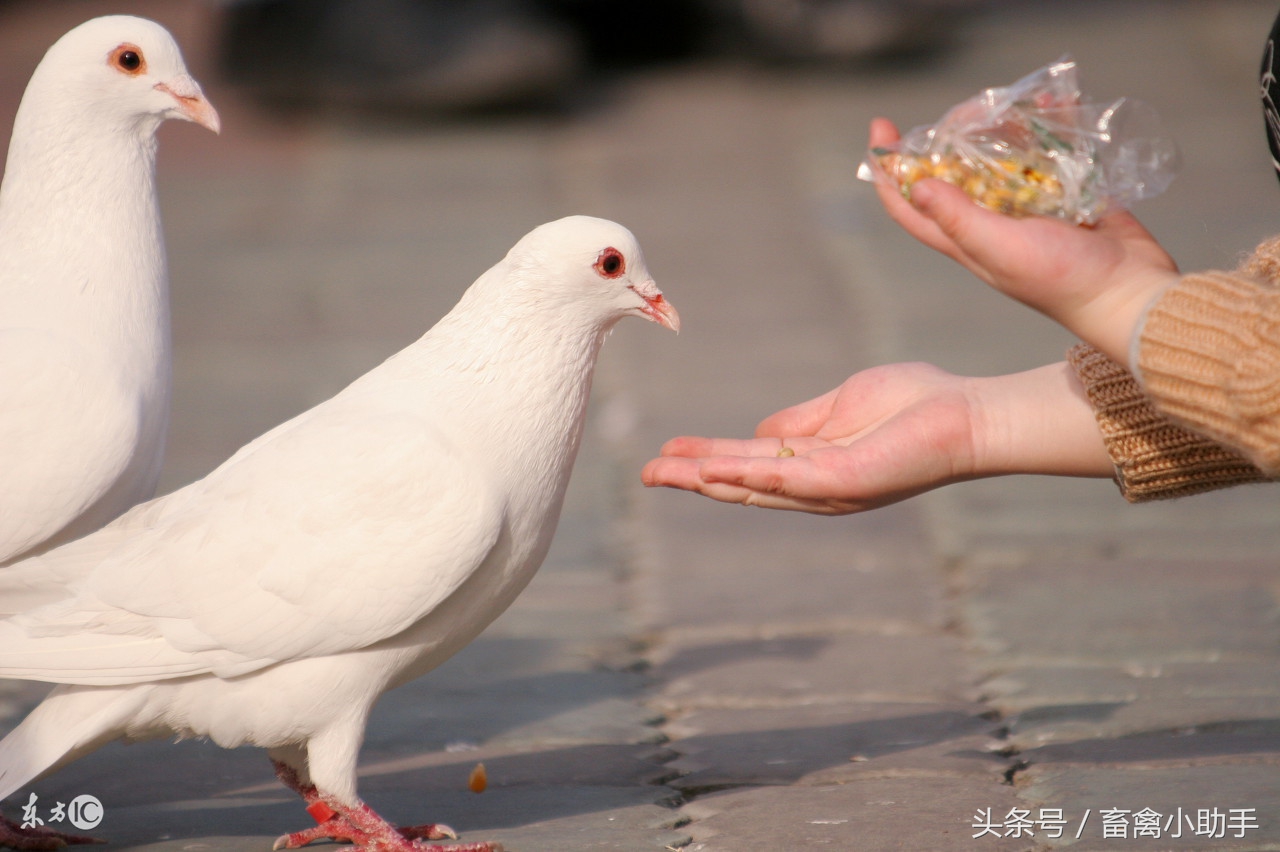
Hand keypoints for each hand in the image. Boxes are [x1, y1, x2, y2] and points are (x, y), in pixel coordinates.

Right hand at [642, 361, 1113, 513]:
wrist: (967, 413)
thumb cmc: (916, 403)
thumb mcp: (842, 406)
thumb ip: (800, 422)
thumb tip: (758, 435)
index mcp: (814, 465)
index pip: (750, 464)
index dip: (707, 458)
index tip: (668, 451)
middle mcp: (815, 486)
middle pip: (742, 484)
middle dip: (692, 479)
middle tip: (646, 474)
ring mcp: (828, 488)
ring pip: (754, 487)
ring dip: (705, 480)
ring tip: (662, 473)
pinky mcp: (845, 481)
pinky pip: (785, 478)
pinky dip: (745, 473)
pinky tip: (711, 467)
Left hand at [868, 119, 1180, 364]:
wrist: (1128, 292)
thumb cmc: (1061, 279)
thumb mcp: (1000, 249)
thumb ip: (959, 219)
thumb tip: (916, 186)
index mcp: (964, 241)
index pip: (910, 207)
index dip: (888, 171)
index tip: (880, 128)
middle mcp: (990, 224)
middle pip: (954, 174)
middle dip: (952, 138)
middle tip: (969, 110)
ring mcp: (1028, 210)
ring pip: (1001, 160)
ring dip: (1002, 129)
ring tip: (1009, 103)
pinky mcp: (1066, 197)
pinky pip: (1048, 156)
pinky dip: (1049, 130)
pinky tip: (1053, 105)